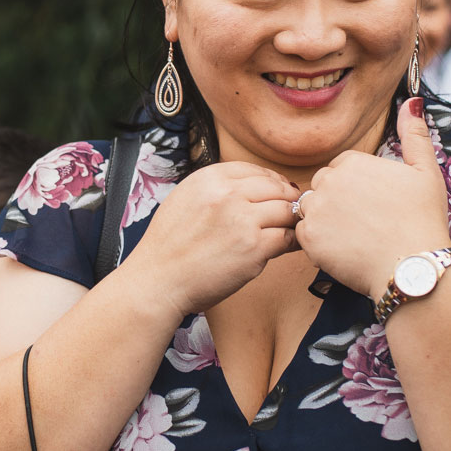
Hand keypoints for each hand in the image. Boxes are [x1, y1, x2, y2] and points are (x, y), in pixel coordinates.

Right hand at [123, 160, 300, 316]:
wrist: (158, 280)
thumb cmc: (169, 247)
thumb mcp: (185, 199)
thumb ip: (215, 189)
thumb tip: (249, 187)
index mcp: (209, 178)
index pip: (255, 170)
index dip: (271, 181)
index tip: (278, 192)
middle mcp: (227, 194)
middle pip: (276, 187)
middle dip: (287, 199)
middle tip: (292, 211)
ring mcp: (243, 219)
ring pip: (286, 210)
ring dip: (291, 220)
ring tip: (289, 229)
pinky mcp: (254, 247)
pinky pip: (287, 237)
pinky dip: (291, 241)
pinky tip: (287, 246)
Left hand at [296, 97, 450, 299]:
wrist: (412, 267)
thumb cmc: (422, 220)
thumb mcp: (426, 171)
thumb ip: (414, 134)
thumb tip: (412, 102)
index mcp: (352, 162)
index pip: (340, 169)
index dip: (357, 189)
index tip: (375, 206)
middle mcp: (329, 181)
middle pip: (322, 187)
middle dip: (337, 202)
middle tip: (365, 223)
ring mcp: (316, 210)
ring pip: (310, 209)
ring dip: (325, 221)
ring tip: (354, 237)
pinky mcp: (308, 238)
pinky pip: (303, 234)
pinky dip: (319, 243)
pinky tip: (344, 249)